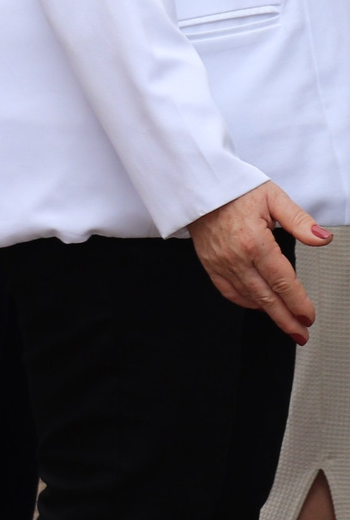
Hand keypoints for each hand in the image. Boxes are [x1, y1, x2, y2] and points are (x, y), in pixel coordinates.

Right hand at [191, 180, 328, 341]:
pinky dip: (245, 302)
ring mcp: (220, 262)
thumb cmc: (234, 189)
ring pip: (248, 297)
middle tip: (301, 333)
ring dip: (269, 313)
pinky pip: (228, 290)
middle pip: (266, 296)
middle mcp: (236, 256)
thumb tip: (322, 238)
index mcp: (254, 241)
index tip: (308, 316)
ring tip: (286, 323)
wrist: (197, 186)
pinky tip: (259, 305)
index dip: (298, 302)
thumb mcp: (273, 197)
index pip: (282, 281)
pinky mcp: (209, 263)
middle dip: (286, 318)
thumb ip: (299, 220)